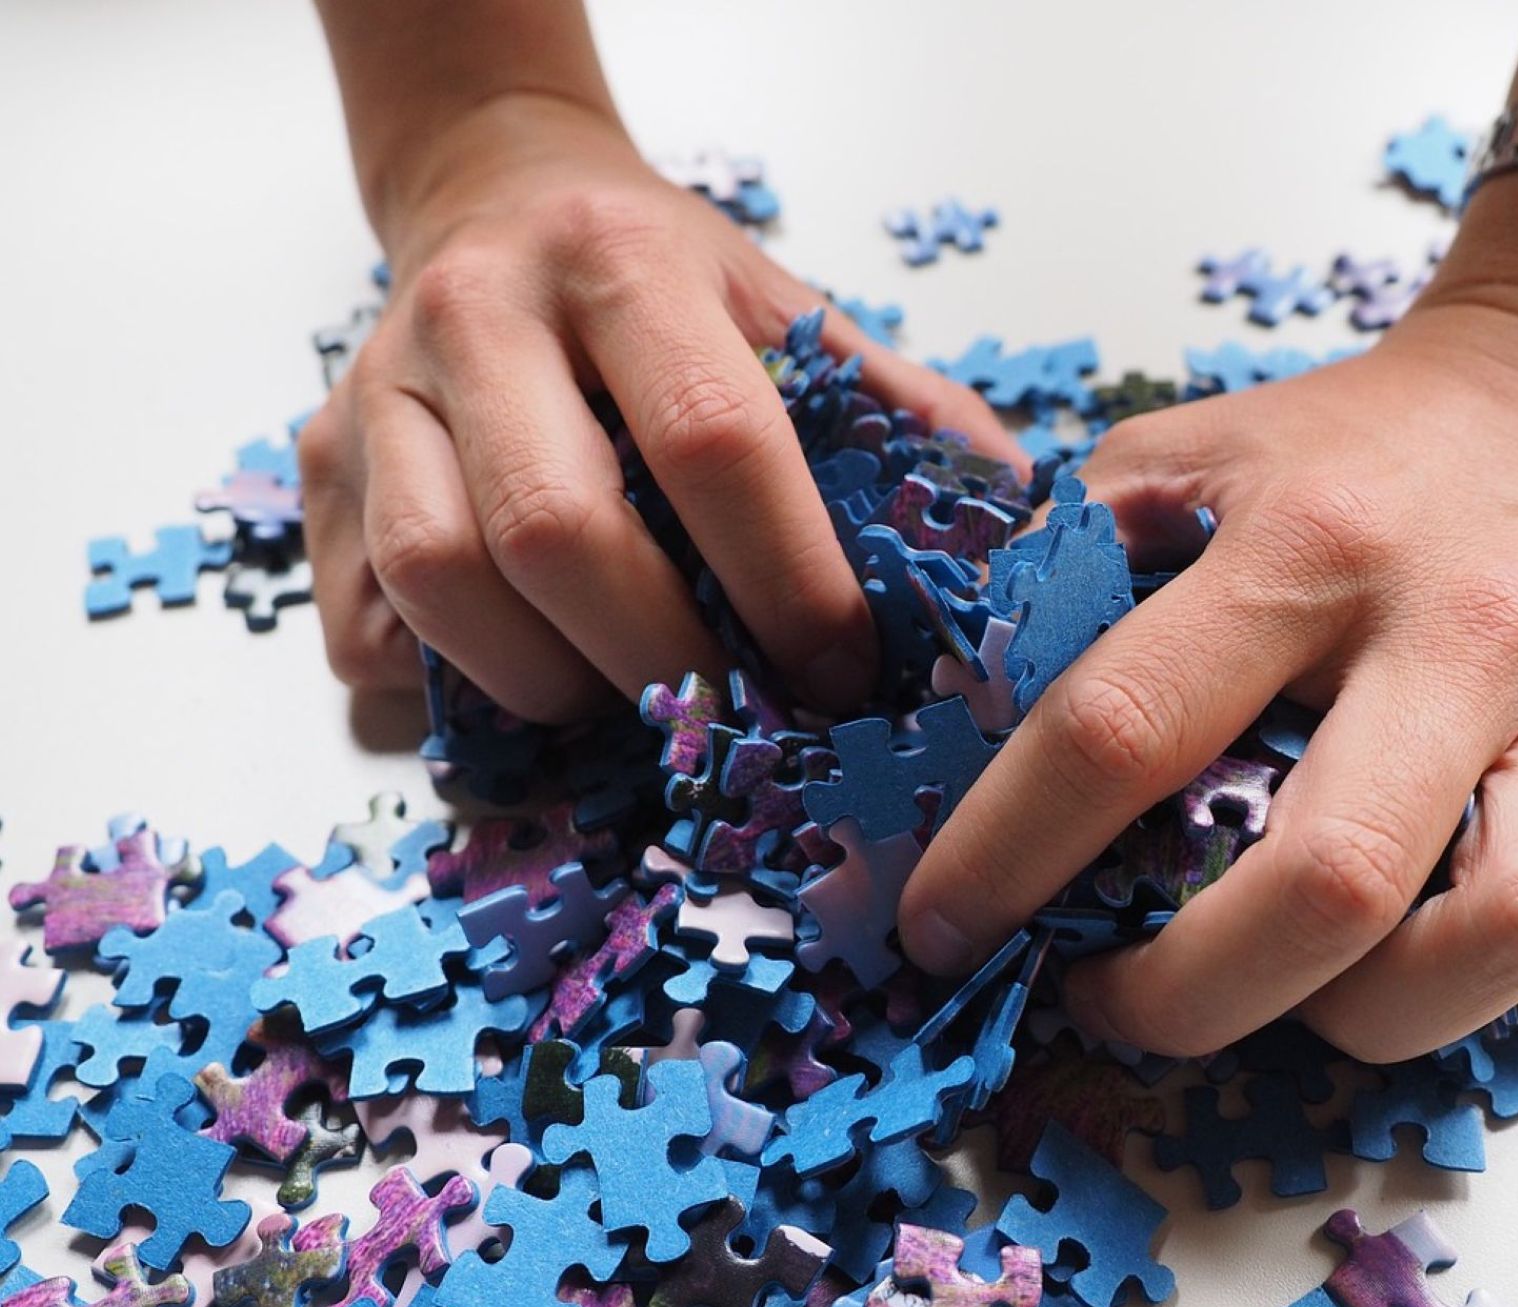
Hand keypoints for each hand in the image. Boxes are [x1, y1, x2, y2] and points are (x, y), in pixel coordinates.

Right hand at [300, 91, 1019, 722]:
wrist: (493, 193)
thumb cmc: (657, 274)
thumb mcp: (784, 306)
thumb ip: (896, 409)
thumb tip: (1016, 528)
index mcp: (624, 267)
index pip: (712, 442)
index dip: (785, 580)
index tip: (840, 670)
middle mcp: (480, 317)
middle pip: (555, 533)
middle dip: (664, 660)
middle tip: (732, 718)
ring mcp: (378, 389)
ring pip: (440, 585)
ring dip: (551, 684)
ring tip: (625, 699)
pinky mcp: (317, 464)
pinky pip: (362, 622)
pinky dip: (450, 686)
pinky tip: (530, 675)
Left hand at [899, 277, 1517, 1062]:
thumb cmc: (1348, 450)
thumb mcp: (1178, 459)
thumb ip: (1065, 576)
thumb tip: (958, 728)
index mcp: (1308, 543)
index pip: (1128, 728)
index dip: (1011, 854)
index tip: (946, 929)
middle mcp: (1462, 629)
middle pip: (1332, 879)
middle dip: (1190, 994)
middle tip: (1116, 1002)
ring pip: (1508, 933)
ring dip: (1367, 1013)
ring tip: (1292, 989)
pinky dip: (1508, 984)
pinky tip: (1430, 940)